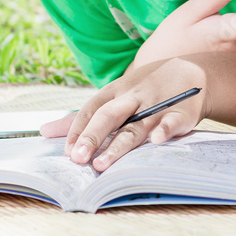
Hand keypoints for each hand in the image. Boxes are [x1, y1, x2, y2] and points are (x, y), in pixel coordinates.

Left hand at [55, 58, 209, 170]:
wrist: (192, 72)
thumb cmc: (147, 88)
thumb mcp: (114, 94)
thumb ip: (82, 117)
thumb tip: (44, 131)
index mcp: (116, 92)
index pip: (91, 110)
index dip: (78, 131)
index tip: (67, 152)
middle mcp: (134, 98)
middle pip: (109, 116)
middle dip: (92, 137)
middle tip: (78, 159)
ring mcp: (157, 105)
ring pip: (136, 126)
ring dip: (119, 145)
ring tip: (102, 164)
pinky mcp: (180, 113)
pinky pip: (171, 122)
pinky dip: (164, 130)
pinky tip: (156, 141)